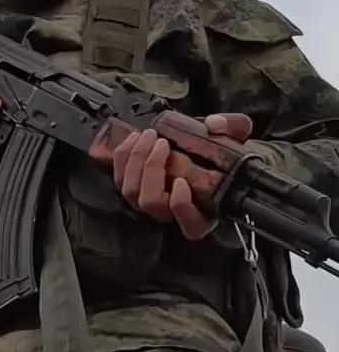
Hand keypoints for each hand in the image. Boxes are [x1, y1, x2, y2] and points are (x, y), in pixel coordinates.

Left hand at [112, 113, 252, 237]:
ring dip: (136, 160)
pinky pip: (118, 178)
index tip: (181, 181)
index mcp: (203, 213)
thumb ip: (233, 128)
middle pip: (151, 203)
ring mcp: (149, 203)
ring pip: (131, 192)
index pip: (190, 226)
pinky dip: (123, 156)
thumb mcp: (233, 137)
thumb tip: (213, 125)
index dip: (181, 206)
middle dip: (152, 170)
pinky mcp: (133, 188)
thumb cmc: (217, 152)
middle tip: (161, 142)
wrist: (197, 148)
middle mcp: (173, 214)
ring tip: (149, 136)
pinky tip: (136, 138)